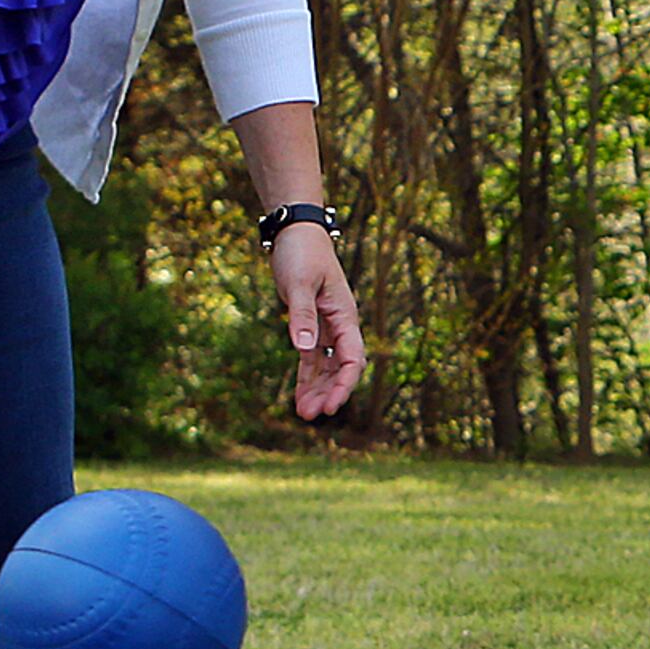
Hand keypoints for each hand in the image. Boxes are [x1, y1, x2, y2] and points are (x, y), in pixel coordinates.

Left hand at [271, 224, 364, 420]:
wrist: (296, 232)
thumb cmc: (302, 253)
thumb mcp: (299, 283)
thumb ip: (302, 316)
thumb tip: (303, 348)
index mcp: (345, 316)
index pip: (353, 358)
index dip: (343, 385)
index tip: (330, 405)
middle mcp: (340, 325)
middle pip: (341, 368)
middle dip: (328, 393)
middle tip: (312, 416)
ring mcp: (326, 327)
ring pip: (326, 367)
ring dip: (317, 389)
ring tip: (304, 415)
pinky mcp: (310, 325)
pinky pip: (311, 358)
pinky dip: (306, 377)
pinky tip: (299, 397)